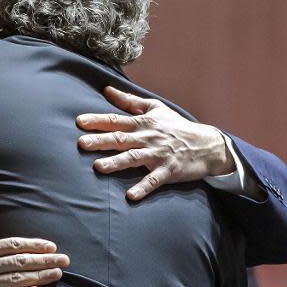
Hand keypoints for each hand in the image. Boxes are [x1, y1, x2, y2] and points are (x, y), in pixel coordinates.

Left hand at [76, 86, 235, 200]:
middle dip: (100, 141)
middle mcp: (147, 138)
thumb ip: (129, 101)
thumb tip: (107, 90)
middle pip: (121, 139)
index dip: (97, 121)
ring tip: (98, 167)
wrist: (207, 145)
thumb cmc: (177, 126)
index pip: (116, 120)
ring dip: (116, 163)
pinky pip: (153, 181)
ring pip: (133, 159)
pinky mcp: (168, 171)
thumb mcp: (155, 108)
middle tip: (81, 144)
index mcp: (143, 123)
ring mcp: (158, 155)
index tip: (79, 121)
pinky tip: (129, 196)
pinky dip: (142, 188)